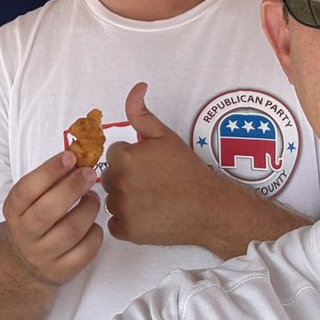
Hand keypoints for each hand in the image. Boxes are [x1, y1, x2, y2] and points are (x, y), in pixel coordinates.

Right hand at [2, 150, 102, 286]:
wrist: (26, 264)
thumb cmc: (35, 221)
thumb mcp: (31, 201)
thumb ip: (49, 181)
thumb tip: (78, 157)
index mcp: (14, 211)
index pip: (27, 190)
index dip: (49, 171)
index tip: (70, 156)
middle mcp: (25, 234)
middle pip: (48, 211)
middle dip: (72, 188)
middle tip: (89, 173)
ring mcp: (43, 255)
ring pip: (70, 231)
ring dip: (88, 209)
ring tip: (93, 198)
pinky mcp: (62, 271)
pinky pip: (85, 252)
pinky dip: (95, 234)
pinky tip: (94, 224)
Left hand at [101, 83, 218, 246]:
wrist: (209, 207)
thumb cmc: (187, 170)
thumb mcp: (165, 136)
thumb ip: (142, 113)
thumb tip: (137, 87)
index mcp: (124, 157)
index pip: (114, 155)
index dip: (133, 158)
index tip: (151, 165)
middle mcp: (118, 182)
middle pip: (110, 176)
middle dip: (127, 177)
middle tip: (152, 182)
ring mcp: (121, 209)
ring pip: (112, 199)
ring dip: (125, 199)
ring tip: (152, 199)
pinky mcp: (126, 231)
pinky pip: (115, 223)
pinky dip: (127, 221)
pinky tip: (147, 215)